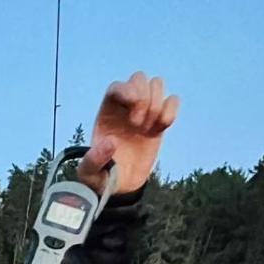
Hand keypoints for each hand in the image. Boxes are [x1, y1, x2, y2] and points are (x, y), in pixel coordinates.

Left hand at [78, 71, 178, 195]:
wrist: (122, 185)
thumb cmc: (102, 176)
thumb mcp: (90, 174)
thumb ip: (93, 161)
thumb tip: (109, 143)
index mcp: (107, 113)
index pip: (117, 87)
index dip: (127, 90)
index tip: (133, 104)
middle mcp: (126, 107)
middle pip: (139, 78)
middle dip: (144, 97)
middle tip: (137, 125)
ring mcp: (144, 112)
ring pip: (156, 84)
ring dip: (156, 104)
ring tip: (146, 129)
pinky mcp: (159, 121)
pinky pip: (172, 100)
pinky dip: (171, 110)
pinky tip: (160, 128)